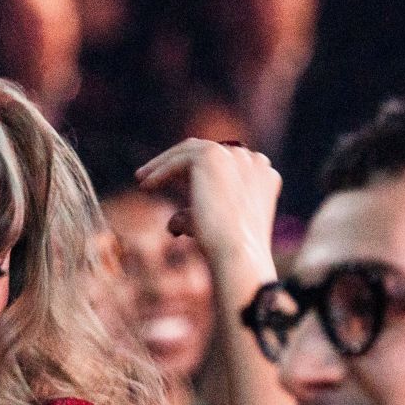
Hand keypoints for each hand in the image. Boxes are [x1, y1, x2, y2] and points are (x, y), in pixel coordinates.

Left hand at [133, 139, 279, 291]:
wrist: (237, 254)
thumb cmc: (225, 251)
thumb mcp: (210, 230)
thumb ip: (193, 217)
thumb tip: (172, 224)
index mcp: (262, 176)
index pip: (225, 164)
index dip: (195, 171)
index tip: (172, 182)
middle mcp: (252, 160)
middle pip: (207, 151)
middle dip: (176, 161)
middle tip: (150, 175)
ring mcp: (234, 155)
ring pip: (190, 151)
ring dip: (163, 163)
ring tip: (141, 178)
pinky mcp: (212, 156)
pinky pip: (179, 160)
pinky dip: (160, 172)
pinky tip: (145, 186)